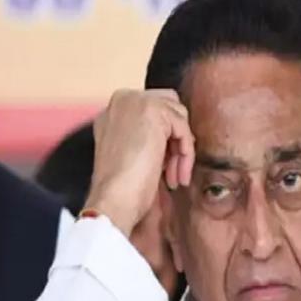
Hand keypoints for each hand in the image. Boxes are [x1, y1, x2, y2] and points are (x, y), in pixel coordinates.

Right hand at [85, 89, 194, 236]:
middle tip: (175, 169)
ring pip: (179, 118)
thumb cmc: (123, 189)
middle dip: (176, 139)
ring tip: (176, 176)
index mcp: (114, 113)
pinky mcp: (152, 110)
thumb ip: (149, 138)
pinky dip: (186, 153)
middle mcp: (122, 101)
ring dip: (182, 150)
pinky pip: (183, 128)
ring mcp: (136, 102)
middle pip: (169, 107)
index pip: (154, 112)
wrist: (114, 198)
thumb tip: (175, 137)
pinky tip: (178, 174)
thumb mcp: (135, 155)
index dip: (166, 139)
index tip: (167, 165)